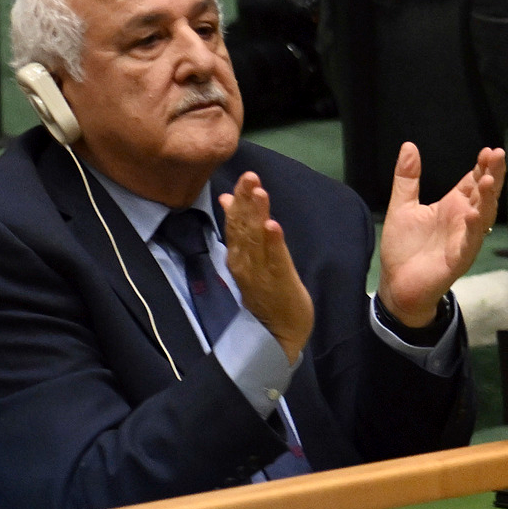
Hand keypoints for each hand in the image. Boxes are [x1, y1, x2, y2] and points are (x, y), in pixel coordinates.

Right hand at [219, 173, 313, 364]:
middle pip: (244, 227)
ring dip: (258, 215)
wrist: (279, 331)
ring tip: (260, 193)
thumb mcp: (248, 257)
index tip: (244, 176)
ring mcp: (260, 272)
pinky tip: (273, 225)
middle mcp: (245, 261)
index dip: (240, 199)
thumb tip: (228, 198)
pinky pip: (275, 259)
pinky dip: (273, 242)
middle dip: (247, 200)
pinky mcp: (278, 281)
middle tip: (250, 176)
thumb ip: (239, 228)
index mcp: (238, 254)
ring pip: (257, 239)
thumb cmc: (266, 291)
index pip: (235, 222)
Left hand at [378, 144, 504, 328]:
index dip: (482, 166)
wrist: (396, 285)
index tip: (488, 150)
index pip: (472, 181)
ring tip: (489, 179)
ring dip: (487, 198)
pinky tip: (472, 213)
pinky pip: (470, 242)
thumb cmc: (403, 248)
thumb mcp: (401, 207)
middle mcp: (463, 220)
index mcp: (452, 206)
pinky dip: (473, 227)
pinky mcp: (459, 259)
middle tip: (497, 155)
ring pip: (483, 216)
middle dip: (493, 175)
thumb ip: (407, 178)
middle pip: (484, 194)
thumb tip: (409, 145)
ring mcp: (464, 239)